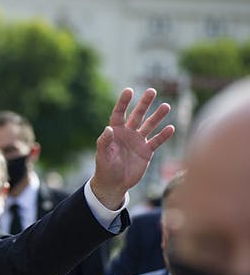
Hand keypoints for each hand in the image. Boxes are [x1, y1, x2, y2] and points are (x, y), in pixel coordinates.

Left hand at [90, 88, 174, 208]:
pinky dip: (164, 135)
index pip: (119, 114)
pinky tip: (171, 128)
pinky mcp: (146, 152)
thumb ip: (104, 142)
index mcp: (115, 132)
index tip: (129, 90)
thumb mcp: (102, 156)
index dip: (123, 102)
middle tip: (152, 90)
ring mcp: (138, 142)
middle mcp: (128, 134)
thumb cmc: (104, 169)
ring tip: (166, 106)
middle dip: (144, 103)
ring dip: (157, 116)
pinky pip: (156, 141)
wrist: (114, 184)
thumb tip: (108, 129)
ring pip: (149, 125)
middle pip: (137, 115)